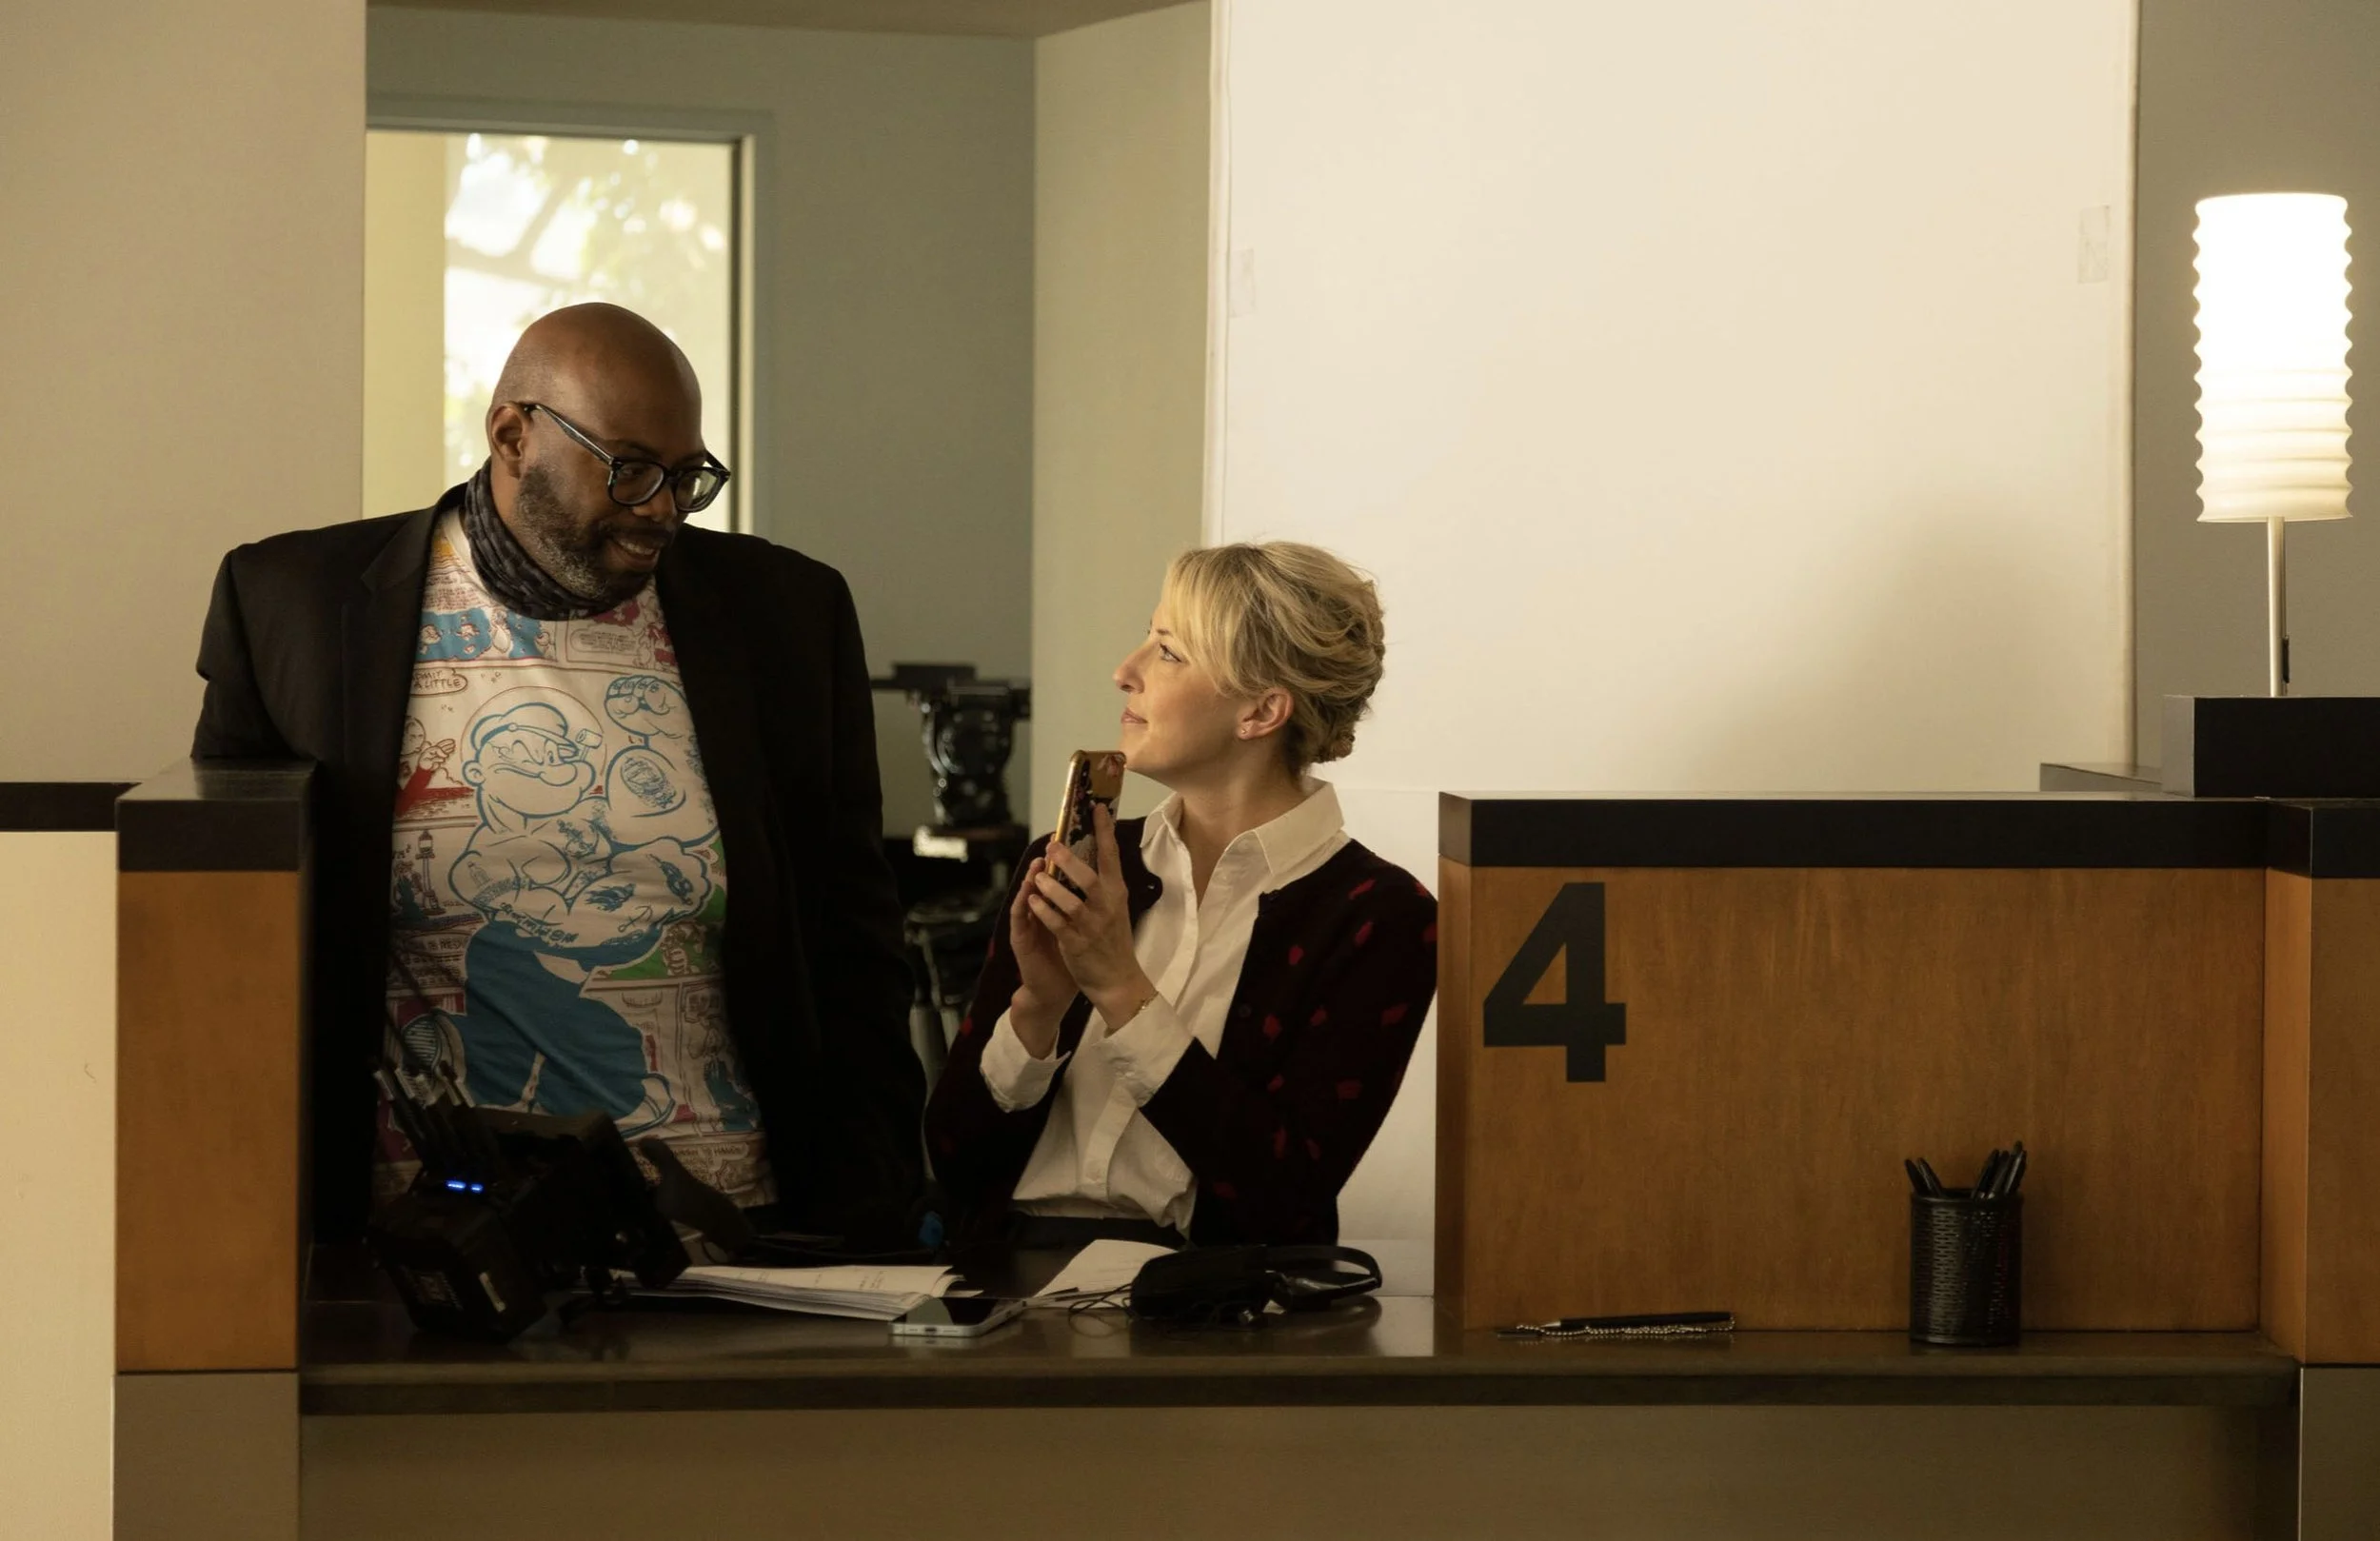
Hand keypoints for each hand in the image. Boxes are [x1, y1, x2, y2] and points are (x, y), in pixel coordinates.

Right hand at [1006, 853, 1076, 1056]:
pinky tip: (1029, 895)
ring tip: (1039, 863)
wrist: (1054, 989)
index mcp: (1061, 904)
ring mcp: (1030, 922)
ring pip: (1030, 894)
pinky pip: (1022, 920)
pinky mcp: (1022, 939)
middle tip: (1056, 842)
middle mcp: (1043, 908)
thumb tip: (1109, 876)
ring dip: (1035, 879)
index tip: (1074, 842)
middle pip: (1045, 878)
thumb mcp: (1086, 926)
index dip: (1072, 854)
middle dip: (1052, 861)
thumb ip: (1089, 902)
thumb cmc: (1072, 955)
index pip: (1066, 874)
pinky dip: (1027, 906)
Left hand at [1027, 804, 1153, 1028]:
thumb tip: (1090, 853)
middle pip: (1088, 876)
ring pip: (1069, 900)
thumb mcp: (1116, 908)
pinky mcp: (1076, 943)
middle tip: (1052, 845)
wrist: (1117, 980)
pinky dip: (1043, 910)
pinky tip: (1032, 900)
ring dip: (1050, 887)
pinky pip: (1056, 923)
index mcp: (1117, 893)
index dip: (1104, 830)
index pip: (1111, 856)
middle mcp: (1107, 906)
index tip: (1096, 807)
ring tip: (1037, 877)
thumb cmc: (1113, 940)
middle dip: (1068, 859)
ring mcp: (1091, 926)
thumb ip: (1104, 884)